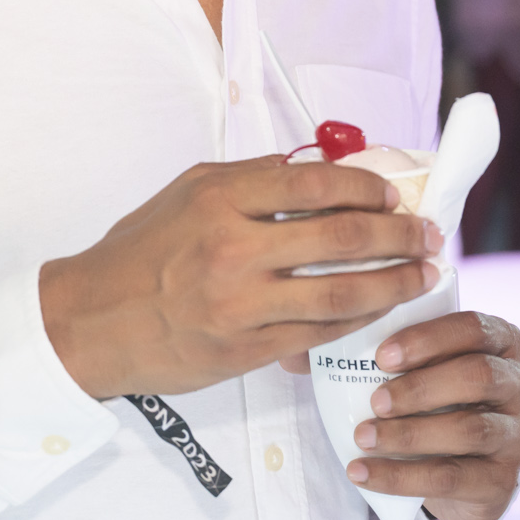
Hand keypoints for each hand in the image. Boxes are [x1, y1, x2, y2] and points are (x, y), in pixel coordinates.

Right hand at [39, 157, 438, 398]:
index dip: (365, 188)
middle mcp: (233, 249)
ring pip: (341, 294)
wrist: (92, 322)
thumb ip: (250, 178)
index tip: (391, 195)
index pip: (315, 184)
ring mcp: (241, 304)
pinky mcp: (244, 350)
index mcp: (220, 199)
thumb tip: (316, 169)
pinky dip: (357, 322)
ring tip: (423, 274)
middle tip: (427, 233)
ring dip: (394, 283)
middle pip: (340, 238)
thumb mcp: (187, 191)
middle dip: (398, 236)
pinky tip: (379, 311)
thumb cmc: (140, 252)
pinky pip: (318, 336)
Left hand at [340, 311, 519, 519]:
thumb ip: (412, 356)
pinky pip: (450, 477)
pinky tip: (364, 473)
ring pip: (469, 430)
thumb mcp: (433, 370)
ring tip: (364, 437)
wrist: (463, 473)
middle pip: (478, 376)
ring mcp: (516, 435)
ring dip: (408, 433)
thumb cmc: (439, 402)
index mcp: (503, 344)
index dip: (427, 339)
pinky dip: (401, 476)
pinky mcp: (501, 481)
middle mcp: (519, 385)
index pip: (473, 328)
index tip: (382, 356)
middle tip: (376, 400)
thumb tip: (355, 350)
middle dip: (420, 387)